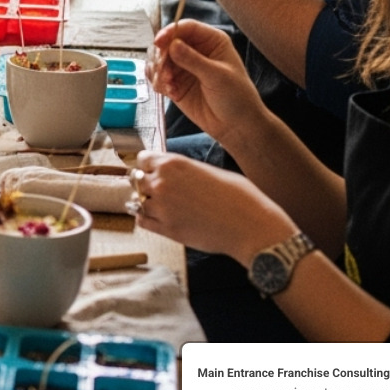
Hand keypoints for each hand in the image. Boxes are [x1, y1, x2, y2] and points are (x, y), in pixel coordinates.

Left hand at [131, 150, 294, 263]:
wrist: (251, 226)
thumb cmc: (239, 197)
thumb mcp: (209, 171)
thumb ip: (184, 170)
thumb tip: (173, 172)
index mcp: (173, 164)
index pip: (143, 159)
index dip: (148, 165)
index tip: (152, 170)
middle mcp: (162, 183)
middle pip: (137, 179)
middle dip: (145, 183)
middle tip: (158, 189)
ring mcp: (162, 207)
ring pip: (137, 200)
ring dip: (146, 201)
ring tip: (161, 204)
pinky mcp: (166, 229)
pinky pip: (142, 220)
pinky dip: (146, 218)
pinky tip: (158, 217)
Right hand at [149, 19, 264, 146]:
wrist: (236, 126)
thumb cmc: (237, 97)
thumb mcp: (217, 76)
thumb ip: (193, 60)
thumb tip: (172, 45)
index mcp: (211, 41)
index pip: (186, 28)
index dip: (170, 32)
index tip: (158, 42)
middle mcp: (195, 50)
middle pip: (168, 42)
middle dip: (162, 56)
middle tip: (165, 72)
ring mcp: (183, 66)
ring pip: (159, 59)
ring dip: (159, 71)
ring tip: (169, 86)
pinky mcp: (175, 82)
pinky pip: (158, 76)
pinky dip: (159, 83)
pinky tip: (170, 92)